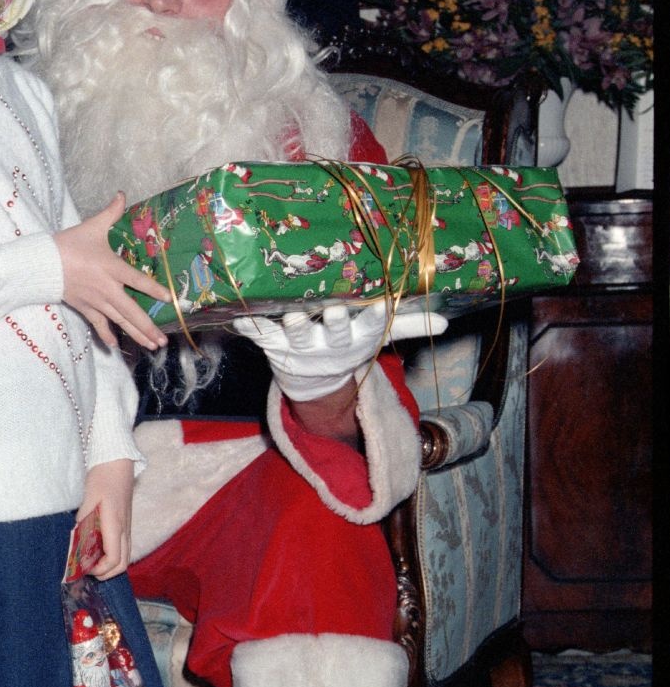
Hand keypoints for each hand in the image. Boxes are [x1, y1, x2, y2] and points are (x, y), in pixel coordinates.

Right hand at [55, 193, 169, 351]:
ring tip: (152, 346)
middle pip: (131, 311)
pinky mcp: (84, 307)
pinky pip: (98, 324)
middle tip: (163, 341)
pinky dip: (107, 335)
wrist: (41, 263)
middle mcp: (106, 288)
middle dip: (148, 327)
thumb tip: (122, 194)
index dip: (154, 290)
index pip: (138, 280)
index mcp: (111, 267)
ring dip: (136, 334)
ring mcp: (95, 300)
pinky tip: (116, 345)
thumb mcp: (92, 227)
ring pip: (119, 321)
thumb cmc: (69, 243)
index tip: (170, 299)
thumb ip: (111, 212)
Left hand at [77, 460, 133, 578]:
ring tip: (91, 561)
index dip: (99, 569)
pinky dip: (113, 555)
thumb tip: (73, 542)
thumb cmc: (102, 477)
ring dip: (110, 565)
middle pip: (123, 563)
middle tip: (87, 569)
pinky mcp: (126, 523)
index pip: (114, 559)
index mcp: (115, 524)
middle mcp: (125, 528)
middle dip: (106, 573)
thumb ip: (81, 521)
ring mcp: (127, 526)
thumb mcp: (87, 498)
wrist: (117, 462)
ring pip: (126, 556)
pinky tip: (98, 548)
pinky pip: (124, 546)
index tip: (83, 567)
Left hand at [231, 299, 447, 401]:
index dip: (375, 319)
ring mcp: (298, 347)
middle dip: (334, 323)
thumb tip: (446, 319)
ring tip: (291, 315)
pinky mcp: (272, 346)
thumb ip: (408, 325)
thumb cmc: (346, 344)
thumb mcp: (377, 337)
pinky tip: (238, 318)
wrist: (312, 380)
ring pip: (295, 335)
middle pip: (333, 333)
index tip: (381, 306)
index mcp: (355, 339)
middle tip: (334, 310)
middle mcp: (328, 344)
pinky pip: (258, 335)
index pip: (370, 328)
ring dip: (292, 326)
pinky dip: (249, 327)